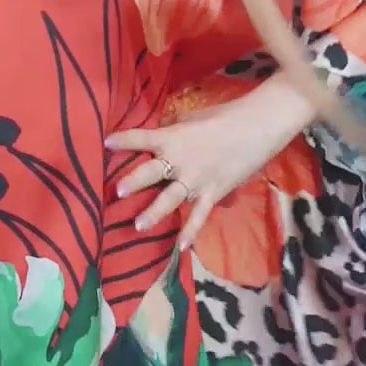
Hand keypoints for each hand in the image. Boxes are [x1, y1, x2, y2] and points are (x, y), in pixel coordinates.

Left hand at [106, 75, 317, 250]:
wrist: (259, 125)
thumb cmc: (226, 116)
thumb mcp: (194, 118)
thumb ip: (176, 130)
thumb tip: (164, 135)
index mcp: (173, 137)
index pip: (142, 138)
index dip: (123, 140)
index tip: (106, 143)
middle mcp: (179, 160)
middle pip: (150, 172)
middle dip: (132, 182)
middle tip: (116, 192)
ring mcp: (195, 179)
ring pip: (169, 199)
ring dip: (153, 212)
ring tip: (138, 225)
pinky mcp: (212, 192)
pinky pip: (199, 216)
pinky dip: (191, 232)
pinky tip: (181, 248)